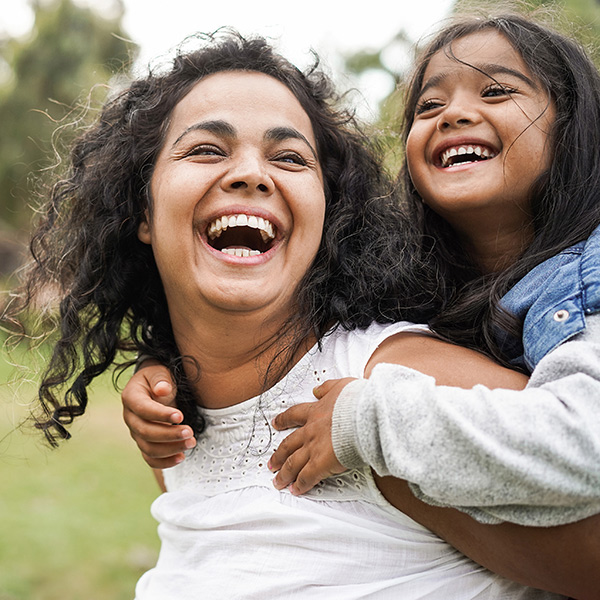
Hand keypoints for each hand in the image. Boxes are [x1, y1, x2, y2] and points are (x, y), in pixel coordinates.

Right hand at [122, 359, 195, 467]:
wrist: (156, 386)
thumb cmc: (159, 378)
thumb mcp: (159, 372)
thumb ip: (160, 379)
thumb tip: (162, 389)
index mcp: (131, 397)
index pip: (143, 409)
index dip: (160, 415)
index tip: (180, 416)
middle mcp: (130, 417)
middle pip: (145, 432)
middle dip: (169, 435)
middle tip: (190, 432)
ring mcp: (136, 432)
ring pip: (148, 448)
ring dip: (171, 449)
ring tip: (191, 443)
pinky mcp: (144, 442)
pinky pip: (151, 458)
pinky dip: (165, 461)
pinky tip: (181, 457)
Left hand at [268, 377, 354, 494]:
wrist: (364, 415)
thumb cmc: (357, 401)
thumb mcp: (341, 386)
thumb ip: (327, 388)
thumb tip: (317, 389)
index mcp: (316, 411)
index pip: (294, 415)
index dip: (284, 420)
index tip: (276, 423)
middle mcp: (310, 431)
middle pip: (288, 444)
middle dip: (279, 455)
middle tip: (271, 462)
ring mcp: (313, 448)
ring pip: (292, 463)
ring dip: (284, 473)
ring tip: (278, 481)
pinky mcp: (320, 464)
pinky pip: (306, 477)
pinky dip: (300, 485)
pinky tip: (296, 490)